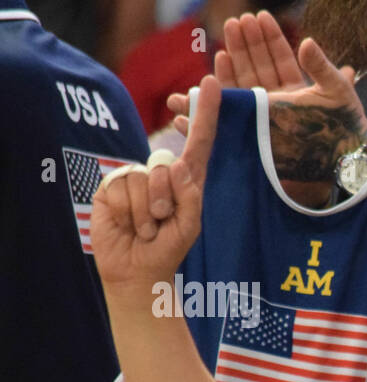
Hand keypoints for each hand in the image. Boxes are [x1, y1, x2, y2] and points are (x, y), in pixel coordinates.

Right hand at [91, 75, 219, 291]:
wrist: (136, 271)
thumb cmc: (167, 248)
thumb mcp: (189, 225)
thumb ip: (189, 196)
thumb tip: (176, 164)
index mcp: (187, 180)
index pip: (199, 141)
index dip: (205, 112)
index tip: (210, 82)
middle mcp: (161, 173)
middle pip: (168, 166)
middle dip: (165, 201)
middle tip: (161, 222)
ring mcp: (135, 176)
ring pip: (143, 178)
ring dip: (145, 211)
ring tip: (145, 227)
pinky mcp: (111, 185)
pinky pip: (121, 186)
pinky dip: (127, 212)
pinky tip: (127, 224)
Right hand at [166, 12, 363, 137]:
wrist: (338, 167)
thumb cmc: (344, 131)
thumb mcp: (337, 94)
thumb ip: (322, 68)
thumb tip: (308, 42)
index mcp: (296, 89)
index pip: (280, 58)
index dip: (269, 37)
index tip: (260, 15)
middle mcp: (277, 101)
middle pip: (257, 66)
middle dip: (246, 43)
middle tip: (236, 20)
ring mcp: (263, 116)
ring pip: (242, 85)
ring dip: (230, 63)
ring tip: (223, 42)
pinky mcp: (253, 133)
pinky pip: (232, 113)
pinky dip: (221, 94)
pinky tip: (217, 69)